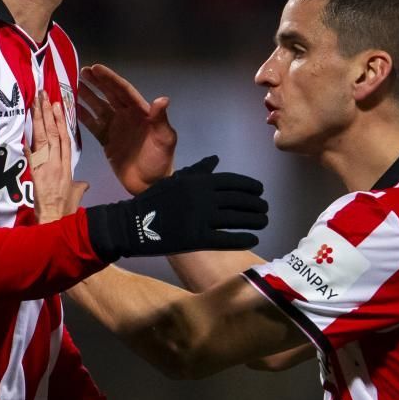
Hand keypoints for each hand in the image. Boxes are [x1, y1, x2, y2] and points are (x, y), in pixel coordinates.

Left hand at [27, 89, 88, 222]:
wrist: (56, 222)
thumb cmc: (66, 210)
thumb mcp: (76, 195)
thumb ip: (79, 186)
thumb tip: (84, 183)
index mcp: (68, 165)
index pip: (65, 137)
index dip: (61, 120)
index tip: (57, 105)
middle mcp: (58, 163)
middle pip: (53, 133)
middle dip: (48, 113)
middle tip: (43, 96)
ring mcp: (47, 168)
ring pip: (43, 140)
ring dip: (38, 120)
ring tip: (36, 104)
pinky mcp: (36, 176)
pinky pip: (31, 157)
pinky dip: (28, 145)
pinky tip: (24, 132)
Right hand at [77, 64, 177, 194]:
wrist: (150, 185)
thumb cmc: (160, 161)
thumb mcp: (164, 139)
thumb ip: (160, 119)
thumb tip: (162, 99)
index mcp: (141, 112)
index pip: (123, 91)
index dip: (110, 79)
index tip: (96, 68)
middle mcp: (127, 115)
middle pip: (109, 94)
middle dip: (96, 82)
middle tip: (81, 71)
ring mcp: (116, 127)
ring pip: (99, 107)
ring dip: (87, 96)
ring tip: (72, 85)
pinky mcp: (106, 140)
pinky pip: (92, 125)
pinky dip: (83, 116)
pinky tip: (71, 109)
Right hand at [84, 155, 268, 259]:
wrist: (133, 224)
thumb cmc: (154, 201)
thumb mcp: (176, 180)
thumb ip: (198, 171)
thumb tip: (216, 160)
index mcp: (199, 181)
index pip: (234, 182)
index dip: (251, 187)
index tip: (260, 191)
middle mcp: (204, 197)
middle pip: (239, 200)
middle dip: (256, 204)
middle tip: (264, 209)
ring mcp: (201, 218)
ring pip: (237, 219)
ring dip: (255, 220)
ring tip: (263, 222)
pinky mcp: (197, 238)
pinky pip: (227, 238)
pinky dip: (243, 238)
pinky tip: (252, 239)